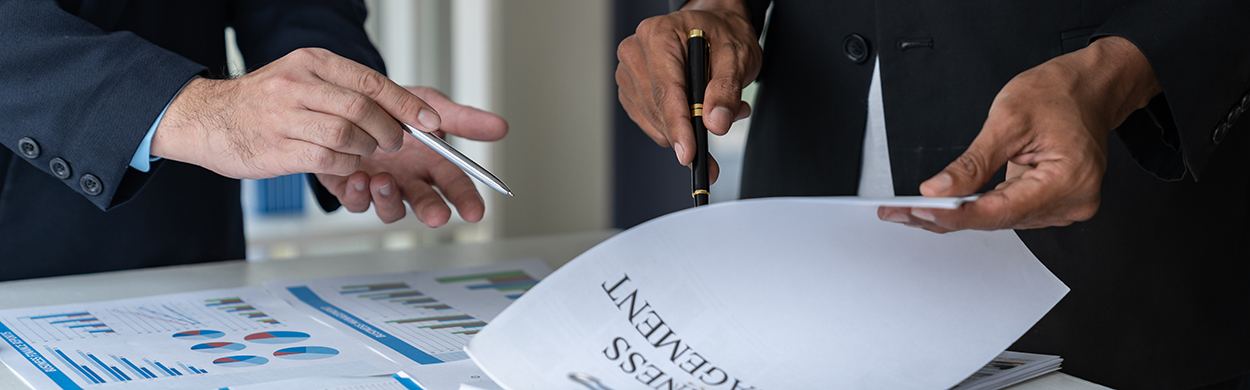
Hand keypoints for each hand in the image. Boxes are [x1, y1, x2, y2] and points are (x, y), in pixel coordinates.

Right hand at [152, 48, 440, 178]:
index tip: (428, 120)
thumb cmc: (261, 102)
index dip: (405, 104)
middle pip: (363, 109)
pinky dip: (345, 167)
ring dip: (366, 150)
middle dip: (389, 131)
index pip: (371, 81)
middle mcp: (298, 85)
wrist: (205, 118)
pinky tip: (342, 165)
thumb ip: (345, 88)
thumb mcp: (302, 77)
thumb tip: (398, 108)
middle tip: (395, 142)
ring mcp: (285, 118)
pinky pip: (328, 161)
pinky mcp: (278, 150)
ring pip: (348, 136)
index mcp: (311, 63)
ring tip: (363, 152)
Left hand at [315, 87, 506, 225]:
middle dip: (433, 211)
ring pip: (391, 208)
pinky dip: (357, 193)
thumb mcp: (430, 104)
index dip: (467, 200)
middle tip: (437, 215)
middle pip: (426, 203)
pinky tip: (359, 177)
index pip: (456, 186)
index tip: (475, 212)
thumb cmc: (393, 106)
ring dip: (389, 199)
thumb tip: (501, 126)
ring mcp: (381, 185)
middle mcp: (409, 179)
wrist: (350, 99)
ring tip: (384, 180)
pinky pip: (356, 201)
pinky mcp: (351, 187)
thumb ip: (463, 119)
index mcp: (432, 162)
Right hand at [615, 0, 761, 182]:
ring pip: (654, 122)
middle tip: (722, 125)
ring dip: (685, 127)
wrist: (714, 29)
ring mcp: (628, 73)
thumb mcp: (738, 56)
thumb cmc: (722, 35)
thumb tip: (716, 123)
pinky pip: (651, 124)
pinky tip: (693, 110)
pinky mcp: (630, 92)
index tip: (688, 153)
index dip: (678, 125)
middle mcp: (636, 52)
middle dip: (689, 130)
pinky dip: (675, 126)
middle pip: (658, 109)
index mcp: (658, 35)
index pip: (665, 90)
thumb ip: (727, 90)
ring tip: (713, 108)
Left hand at [878, 36, 1161, 232]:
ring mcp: (1065, 206)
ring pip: (998, 220)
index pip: (1000, 210)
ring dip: (956, 215)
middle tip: (900, 212)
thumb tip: (940, 190)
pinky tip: (944, 206)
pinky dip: (974, 208)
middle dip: (946, 216)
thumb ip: (973, 162)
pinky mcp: (1052, 204)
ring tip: (912, 210)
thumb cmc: (1058, 94)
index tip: (920, 212)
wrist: (1087, 88)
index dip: (956, 214)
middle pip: (996, 220)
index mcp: (1068, 179)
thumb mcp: (1008, 120)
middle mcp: (1072, 200)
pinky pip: (1006, 212)